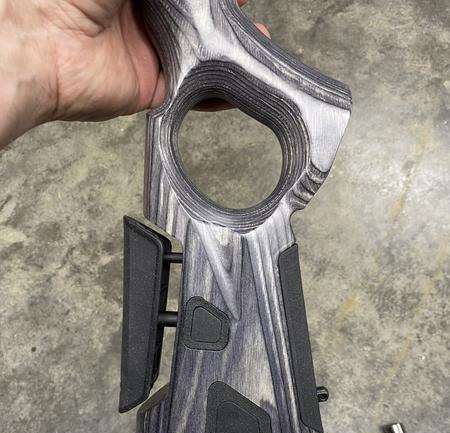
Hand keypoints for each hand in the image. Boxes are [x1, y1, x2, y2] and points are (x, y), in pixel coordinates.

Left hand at [0, 0, 269, 146]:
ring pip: (201, 54)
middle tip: (247, 15)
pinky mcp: (155, 87)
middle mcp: (148, 18)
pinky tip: (241, 87)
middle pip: (198, 19)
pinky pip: (193, 91)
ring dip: (230, 52)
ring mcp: (153, 54)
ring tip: (259, 45)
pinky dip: (218, 94)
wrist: (44, 45)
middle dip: (227, 17)